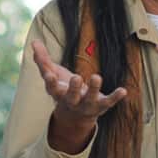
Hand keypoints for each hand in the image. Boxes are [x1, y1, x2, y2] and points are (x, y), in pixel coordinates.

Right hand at [31, 39, 127, 153]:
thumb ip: (43, 60)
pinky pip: (108, 102)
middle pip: (71, 96)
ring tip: (96, 77)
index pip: (52, 88)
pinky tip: (123, 91)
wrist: (76, 116)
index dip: (50, 82)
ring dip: (94, 89)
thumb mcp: (53, 75)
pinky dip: (115, 97)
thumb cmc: (63, 89)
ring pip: (90, 99)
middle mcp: (71, 101)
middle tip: (77, 78)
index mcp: (58, 93)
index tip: (49, 75)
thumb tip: (34, 41)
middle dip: (74, 88)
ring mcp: (86, 104)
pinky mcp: (100, 106)